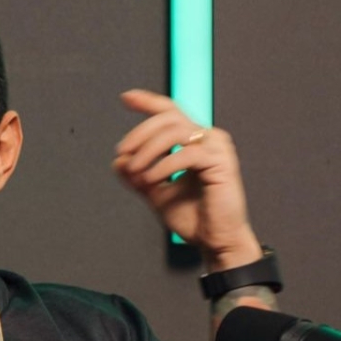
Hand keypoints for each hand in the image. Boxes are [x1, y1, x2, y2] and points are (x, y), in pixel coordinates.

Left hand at [113, 89, 261, 270]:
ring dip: (148, 149)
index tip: (125, 98)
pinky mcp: (222, 162)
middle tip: (123, 152)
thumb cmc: (194, 219)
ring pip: (175, 131)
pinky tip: (151, 179)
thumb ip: (138, 176)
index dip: (148, 102)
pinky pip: (186, 154)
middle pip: (168, 118)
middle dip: (140, 132)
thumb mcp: (157, 194)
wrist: (216, 242)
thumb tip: (118, 161)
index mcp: (195, 142)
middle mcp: (209, 139)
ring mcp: (217, 148)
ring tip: (135, 171)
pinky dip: (163, 165)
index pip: (171, 112)